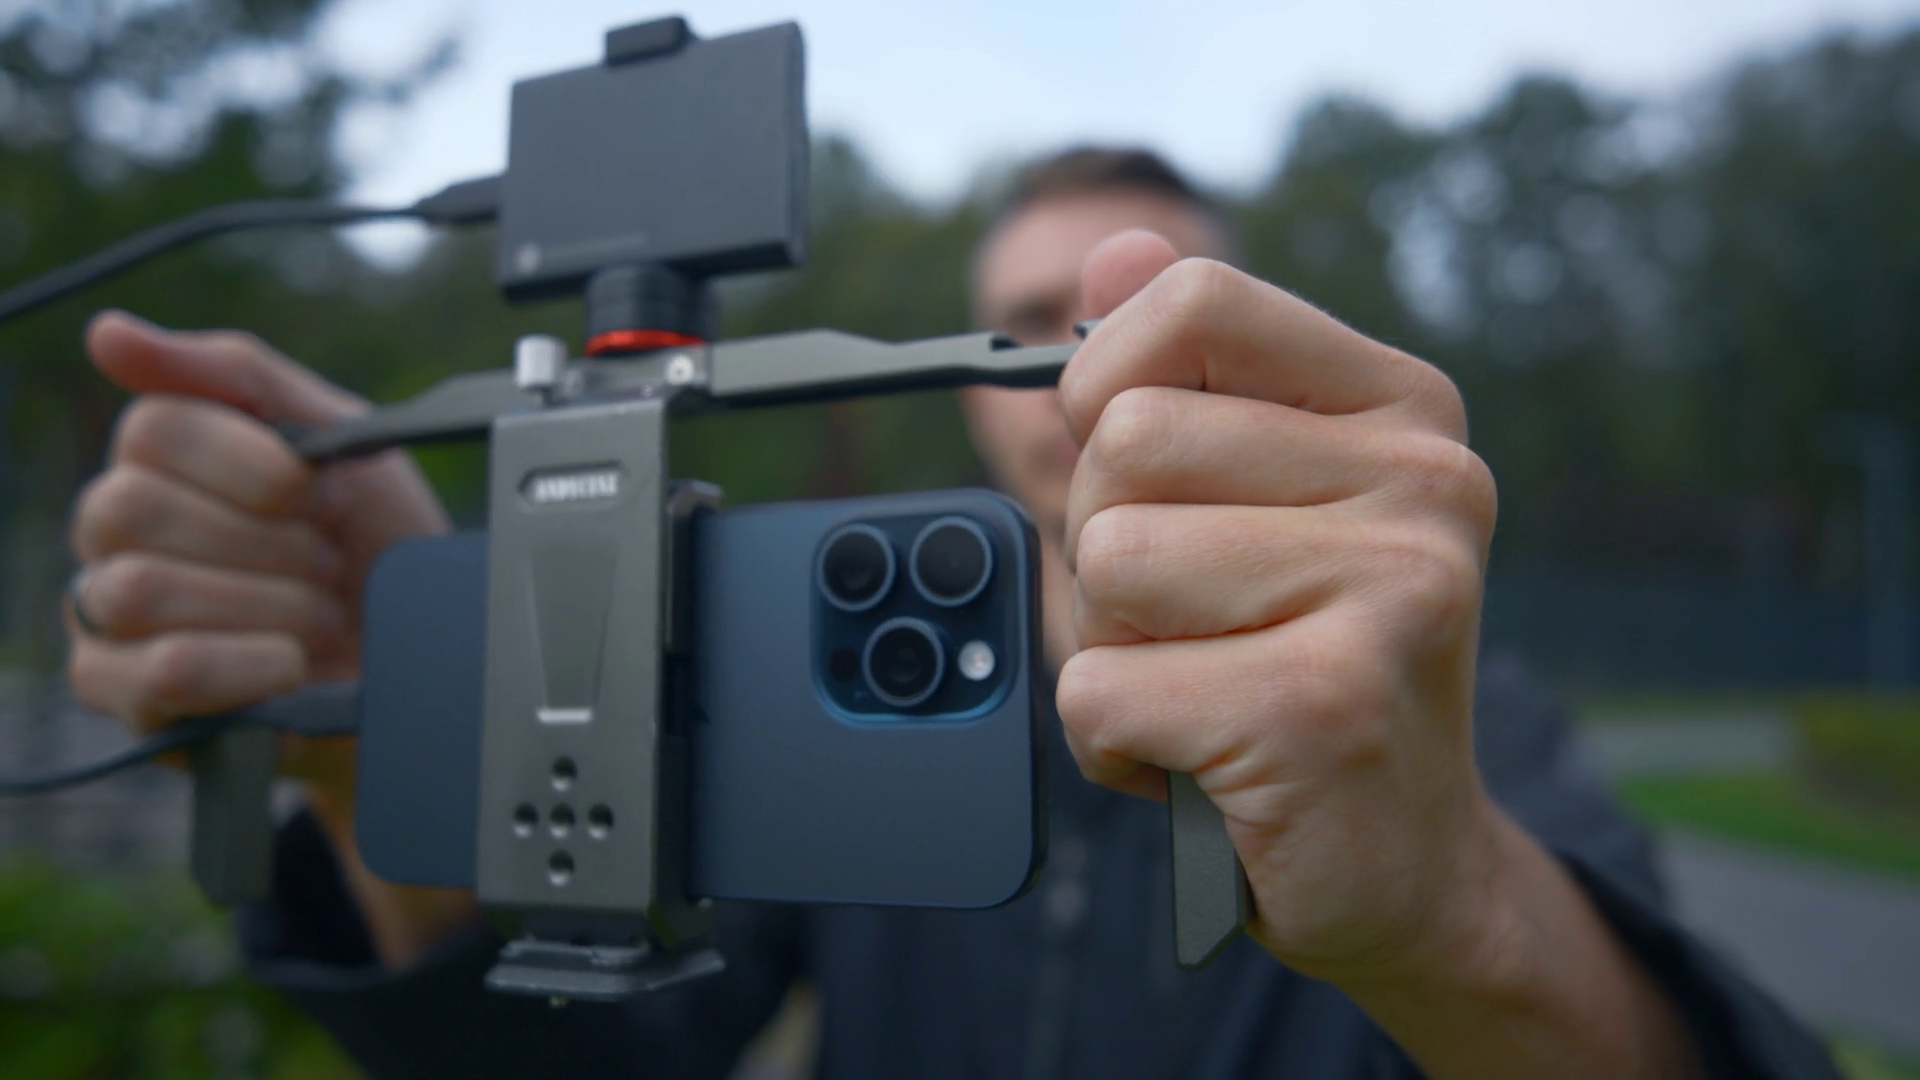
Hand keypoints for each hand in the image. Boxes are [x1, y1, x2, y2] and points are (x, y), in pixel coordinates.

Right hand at [66, 312, 447, 800]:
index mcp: (158, 461)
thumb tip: (108, 335)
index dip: (255, 464)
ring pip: (140, 589)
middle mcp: (113, 534)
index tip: (325, 495)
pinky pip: (164, 671)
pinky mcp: (126, 698)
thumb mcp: (341, 437)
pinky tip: (293, 662)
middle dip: (266, 540)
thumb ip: (237, 373)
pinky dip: (250, 663)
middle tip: (327, 562)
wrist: (427, 658)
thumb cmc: (378, 545)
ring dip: (265, 602)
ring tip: (319, 616)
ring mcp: (107, 618)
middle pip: (131, 507)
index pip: (151, 428)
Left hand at [1057, 231, 1497, 978]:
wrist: (1408, 868)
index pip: (1195, 298)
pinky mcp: (1322, 708)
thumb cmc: (1311, 671)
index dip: (1109, 382)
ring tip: (1205, 689)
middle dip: (1105, 547)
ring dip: (1113, 650)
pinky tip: (1199, 764)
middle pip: (1124, 438)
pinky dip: (1111, 745)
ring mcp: (1389, 592)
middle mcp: (1423, 483)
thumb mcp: (1262, 505)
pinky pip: (1100, 688)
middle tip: (1191, 623)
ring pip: (1106, 561)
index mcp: (1406, 410)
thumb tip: (1113, 247)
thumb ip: (1192, 371)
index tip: (1139, 470)